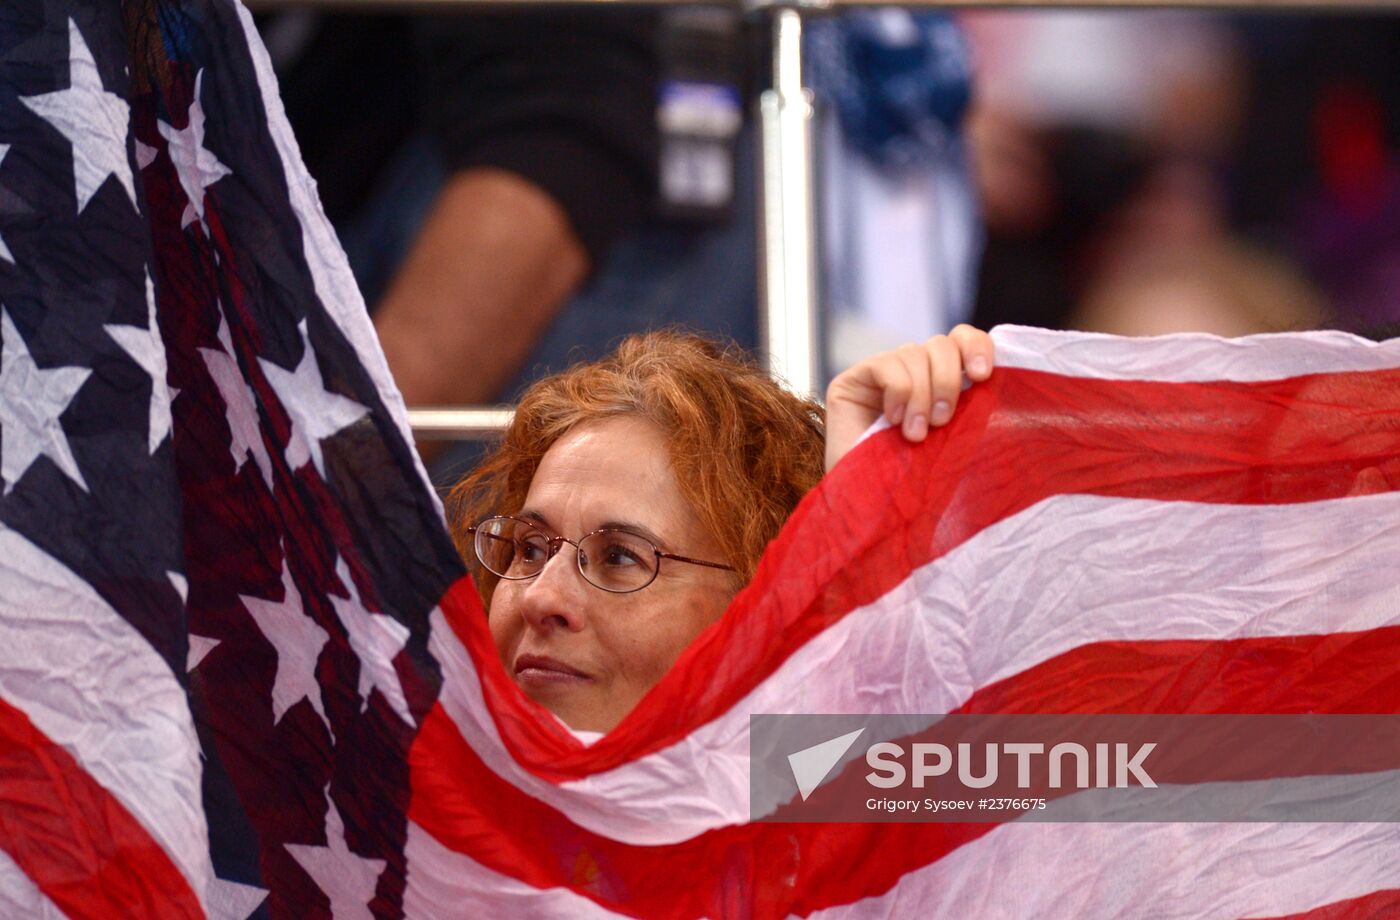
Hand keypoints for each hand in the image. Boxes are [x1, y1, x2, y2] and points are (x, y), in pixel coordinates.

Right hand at [824, 325, 994, 471]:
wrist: (869, 505)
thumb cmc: (915, 481)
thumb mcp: (952, 440)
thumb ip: (968, 408)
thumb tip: (994, 379)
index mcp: (940, 381)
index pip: (962, 339)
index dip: (976, 346)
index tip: (983, 376)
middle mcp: (911, 372)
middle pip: (940, 344)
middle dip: (947, 380)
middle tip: (943, 421)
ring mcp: (880, 375)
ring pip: (914, 353)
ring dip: (921, 395)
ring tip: (916, 434)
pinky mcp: (851, 381)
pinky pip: (886, 365)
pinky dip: (897, 392)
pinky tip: (892, 420)